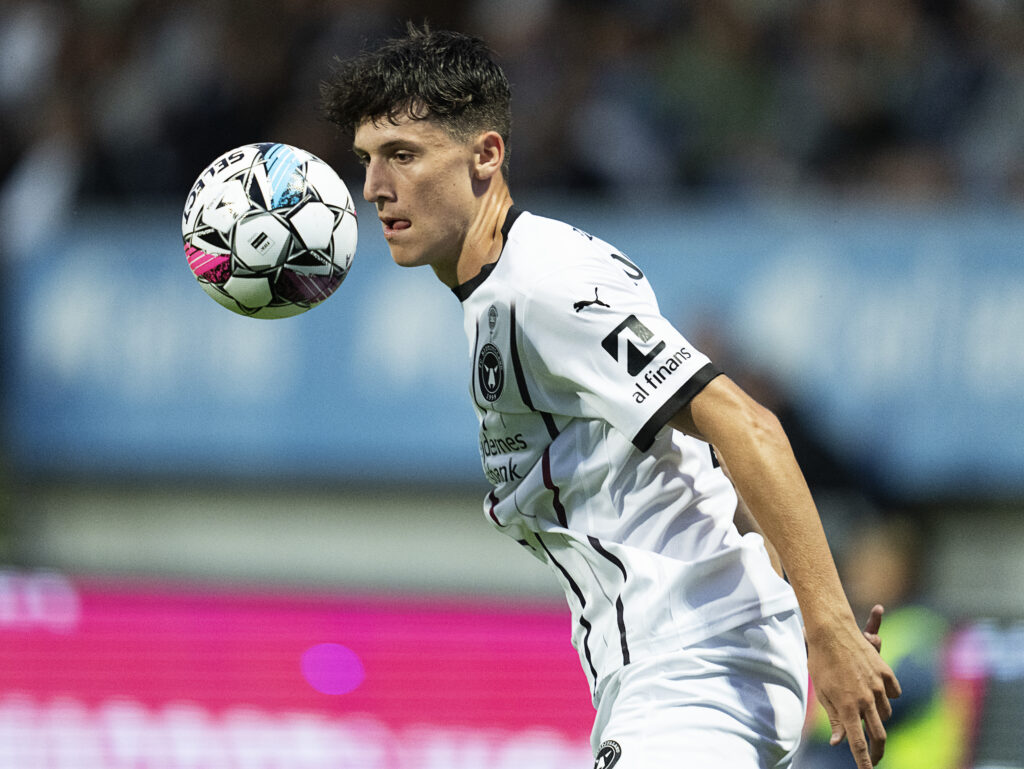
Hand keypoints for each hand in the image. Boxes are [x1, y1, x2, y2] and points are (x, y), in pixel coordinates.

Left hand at [806, 609, 901, 768]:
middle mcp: (865, 699)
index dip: (863, 762)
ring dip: (878, 717)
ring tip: (865, 710)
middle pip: (879, 735)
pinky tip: (876, 691)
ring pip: (885, 713)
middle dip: (877, 751)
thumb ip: (835, 718)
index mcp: (847, 707)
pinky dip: (886, 696)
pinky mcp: (886, 673)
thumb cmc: (821, 661)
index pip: (857, 743)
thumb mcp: (822, 692)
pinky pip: (893, 693)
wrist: (831, 630)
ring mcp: (878, 686)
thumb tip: (838, 742)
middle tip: (874, 758)